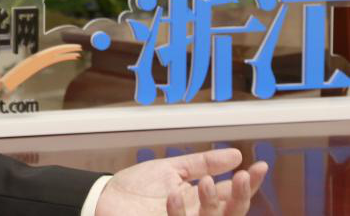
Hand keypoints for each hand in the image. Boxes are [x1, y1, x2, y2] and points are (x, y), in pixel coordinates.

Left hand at [94, 147, 267, 215]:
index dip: (249, 183)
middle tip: (243, 177)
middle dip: (240, 196)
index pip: (232, 195)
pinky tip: (174, 194)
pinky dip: (178, 211)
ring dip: (212, 202)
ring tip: (206, 181)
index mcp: (200, 201)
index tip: (261, 166)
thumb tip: (236, 155)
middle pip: (230, 213)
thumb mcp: (171, 170)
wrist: (103, 199)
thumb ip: (202, 163)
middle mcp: (197, 215)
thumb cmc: (136, 187)